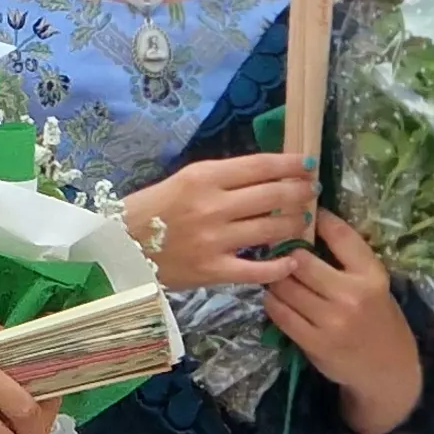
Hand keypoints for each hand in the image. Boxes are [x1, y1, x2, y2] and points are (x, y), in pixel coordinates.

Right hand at [120, 153, 317, 289]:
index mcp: (204, 177)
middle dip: (300, 192)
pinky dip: (279, 266)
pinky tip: (292, 261)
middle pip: (273, 195)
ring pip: (271, 228)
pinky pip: (257, 270)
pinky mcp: (213, 270)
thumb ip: (221, 178)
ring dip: (294, 223)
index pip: (260, 166)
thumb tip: (264, 176)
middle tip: (313, 192)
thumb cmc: (151, 210)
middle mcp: (213, 205)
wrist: (120, 247)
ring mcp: (215, 239)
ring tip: (303, 220)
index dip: (291, 164)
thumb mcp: (184, 180)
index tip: (309, 163)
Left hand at [255, 211, 423, 433]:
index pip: (340, 235)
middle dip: (285, 252)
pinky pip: (279, 313)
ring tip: (275, 275)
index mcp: (371, 274)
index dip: (316, 219)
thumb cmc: (376, 317)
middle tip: (276, 248)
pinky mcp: (314, 342)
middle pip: (301, 261)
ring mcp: (331, 320)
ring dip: (274, 278)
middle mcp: (352, 295)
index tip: (302, 213)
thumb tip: (309, 220)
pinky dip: (272, 302)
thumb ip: (346, 257)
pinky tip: (276, 298)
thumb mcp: (373, 282)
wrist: (387, 368)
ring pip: (284, 286)